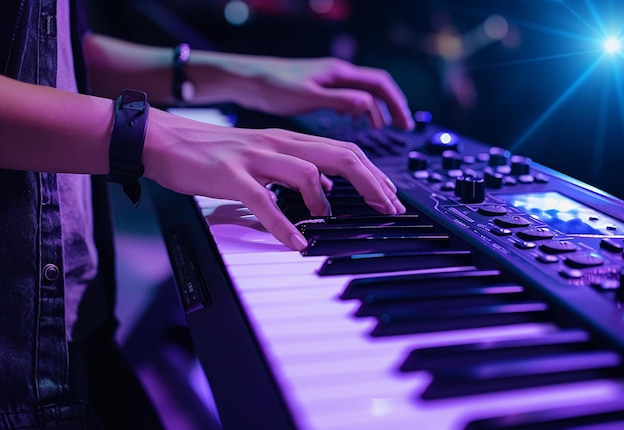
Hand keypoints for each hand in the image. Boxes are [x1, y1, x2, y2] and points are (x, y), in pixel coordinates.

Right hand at [143, 108, 405, 249]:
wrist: (166, 139)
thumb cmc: (213, 151)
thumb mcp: (263, 155)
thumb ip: (295, 167)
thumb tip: (325, 184)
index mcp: (288, 140)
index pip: (345, 150)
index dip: (374, 174)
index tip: (390, 197)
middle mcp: (279, 144)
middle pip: (341, 155)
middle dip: (372, 184)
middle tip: (390, 209)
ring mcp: (256, 158)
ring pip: (308, 172)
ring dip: (327, 201)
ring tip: (331, 221)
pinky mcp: (231, 175)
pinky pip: (264, 200)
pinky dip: (283, 224)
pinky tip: (295, 243)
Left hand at [197, 55, 414, 130]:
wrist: (247, 79)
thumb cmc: (273, 86)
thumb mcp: (309, 96)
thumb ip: (341, 101)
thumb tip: (370, 106)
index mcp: (339, 74)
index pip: (380, 85)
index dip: (396, 104)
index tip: (404, 124)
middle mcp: (338, 75)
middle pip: (377, 89)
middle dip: (392, 109)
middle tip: (403, 129)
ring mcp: (329, 82)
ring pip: (363, 94)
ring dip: (377, 112)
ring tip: (383, 129)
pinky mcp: (319, 90)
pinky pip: (349, 100)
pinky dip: (359, 113)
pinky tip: (356, 127)